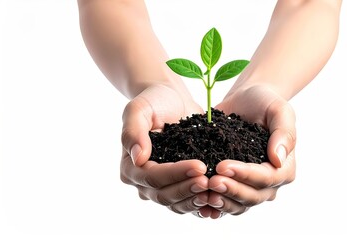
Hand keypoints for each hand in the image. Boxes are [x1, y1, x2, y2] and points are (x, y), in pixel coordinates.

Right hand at [119, 84, 209, 214]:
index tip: (199, 165)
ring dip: (194, 199)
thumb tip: (137, 157)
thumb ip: (133, 130)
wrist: (173, 100)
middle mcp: (143, 182)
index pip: (151, 177)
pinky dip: (200, 202)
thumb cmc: (154, 101)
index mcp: (130, 166)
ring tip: (214, 190)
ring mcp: (162, 187)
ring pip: (176, 203)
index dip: (174, 174)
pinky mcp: (179, 186)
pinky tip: (216, 197)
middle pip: (163, 195)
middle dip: (187, 189)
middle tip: (209, 180)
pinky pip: (188, 202)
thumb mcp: (139, 109)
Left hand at [202, 84, 296, 215]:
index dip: (245, 175)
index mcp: (284, 168)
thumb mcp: (279, 110)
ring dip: (221, 201)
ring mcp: (249, 187)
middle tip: (210, 181)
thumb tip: (278, 159)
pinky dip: (213, 205)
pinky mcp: (232, 185)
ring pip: (238, 205)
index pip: (267, 178)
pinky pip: (225, 202)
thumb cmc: (265, 103)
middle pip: (252, 196)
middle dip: (231, 190)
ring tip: (203, 192)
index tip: (222, 166)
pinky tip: (199, 202)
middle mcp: (269, 183)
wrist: (245, 101)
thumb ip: (284, 133)